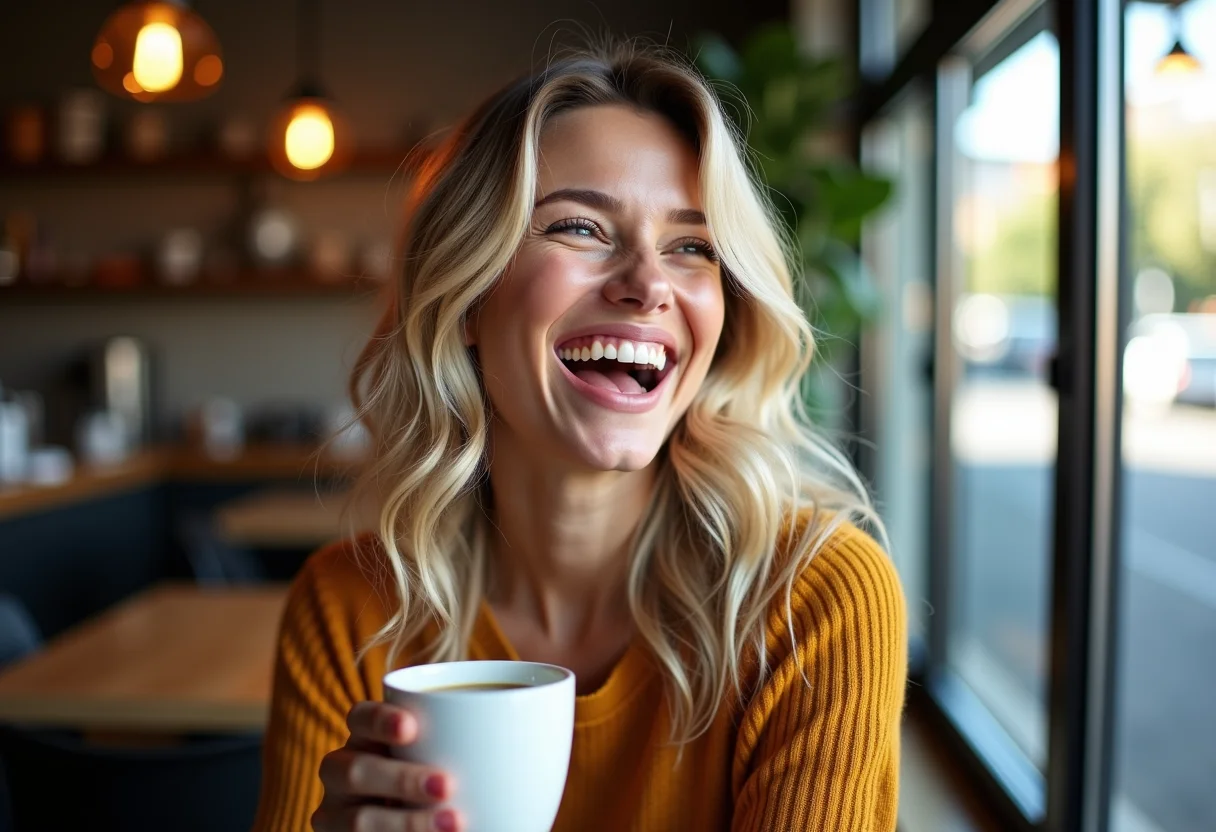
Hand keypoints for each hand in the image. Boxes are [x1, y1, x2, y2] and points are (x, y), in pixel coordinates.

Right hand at [312, 701, 461, 831]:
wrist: (432, 825)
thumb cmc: (444, 782)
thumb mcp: (451, 754)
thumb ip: (474, 737)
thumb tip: (543, 709)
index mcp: (366, 738)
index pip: (360, 717)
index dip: (380, 720)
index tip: (413, 727)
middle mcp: (343, 774)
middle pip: (354, 770)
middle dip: (401, 778)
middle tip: (448, 785)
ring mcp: (337, 817)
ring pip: (357, 822)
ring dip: (406, 823)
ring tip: (456, 824)